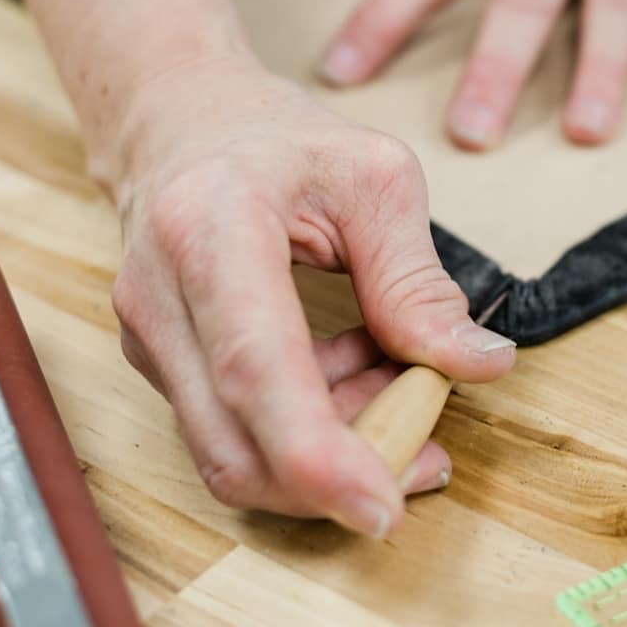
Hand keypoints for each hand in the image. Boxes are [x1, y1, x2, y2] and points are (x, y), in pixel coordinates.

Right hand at [108, 55, 515, 536]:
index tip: (383, 505)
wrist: (179, 120)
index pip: (255, 367)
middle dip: (342, 473)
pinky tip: (350, 367)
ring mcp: (148, 339)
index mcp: (212, 229)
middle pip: (237, 443)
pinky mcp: (159, 363)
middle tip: (426, 446)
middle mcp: (160, 298)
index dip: (317, 455)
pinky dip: (304, 425)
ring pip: (236, 452)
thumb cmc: (276, 136)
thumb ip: (417, 280)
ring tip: (393, 373)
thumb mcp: (373, 178)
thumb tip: (478, 365)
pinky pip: (232, 430)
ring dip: (331, 445)